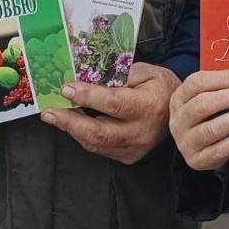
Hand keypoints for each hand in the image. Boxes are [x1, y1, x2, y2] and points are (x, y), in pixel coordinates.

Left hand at [40, 62, 180, 163]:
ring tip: (54, 116)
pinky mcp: (128, 156)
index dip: (88, 96)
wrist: (179, 112)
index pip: (114, 103)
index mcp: (148, 106)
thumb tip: (86, 76)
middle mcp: (141, 131)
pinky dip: (83, 136)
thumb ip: (118, 75)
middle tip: (49, 111)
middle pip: (99, 132)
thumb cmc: (160, 87)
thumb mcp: (145, 71)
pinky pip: (100, 148)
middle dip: (69, 122)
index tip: (66, 88)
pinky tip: (72, 124)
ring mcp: (135, 148)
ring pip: (96, 143)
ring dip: (72, 129)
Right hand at [169, 69, 228, 170]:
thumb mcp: (206, 97)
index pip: (196, 83)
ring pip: (211, 128)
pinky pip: (220, 149)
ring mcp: (186, 142)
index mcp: (179, 98)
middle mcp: (178, 120)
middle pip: (202, 105)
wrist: (198, 146)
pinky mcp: (198, 160)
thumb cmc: (207, 115)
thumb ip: (222, 87)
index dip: (221, 78)